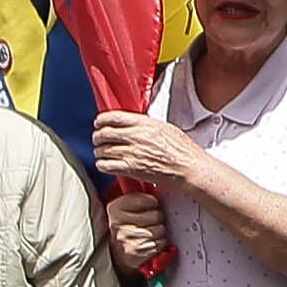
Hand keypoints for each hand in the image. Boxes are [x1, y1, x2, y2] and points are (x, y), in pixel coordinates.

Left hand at [87, 109, 211, 193]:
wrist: (189, 168)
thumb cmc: (182, 149)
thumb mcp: (165, 128)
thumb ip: (145, 125)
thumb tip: (132, 124)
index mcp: (144, 123)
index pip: (113, 117)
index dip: (101, 120)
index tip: (99, 123)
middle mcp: (135, 136)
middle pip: (104, 133)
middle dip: (98, 137)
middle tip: (98, 139)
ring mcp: (132, 153)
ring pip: (102, 150)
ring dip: (99, 152)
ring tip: (102, 153)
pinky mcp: (131, 169)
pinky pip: (106, 166)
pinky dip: (102, 165)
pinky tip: (105, 164)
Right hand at [102, 184, 169, 275]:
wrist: (119, 253)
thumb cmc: (128, 226)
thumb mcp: (126, 207)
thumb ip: (138, 194)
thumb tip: (158, 179)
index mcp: (115, 208)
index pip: (146, 199)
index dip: (152, 202)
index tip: (150, 205)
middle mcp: (118, 223)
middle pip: (156, 214)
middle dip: (157, 218)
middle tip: (150, 221)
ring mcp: (128, 238)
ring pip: (160, 229)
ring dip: (159, 231)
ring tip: (149, 232)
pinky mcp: (137, 251)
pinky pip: (161, 242)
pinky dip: (160, 243)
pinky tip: (150, 242)